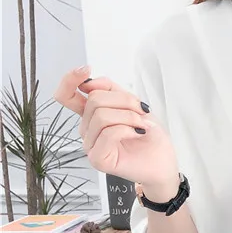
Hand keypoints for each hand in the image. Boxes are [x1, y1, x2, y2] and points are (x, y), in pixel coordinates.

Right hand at [53, 65, 179, 199]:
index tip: (86, 69)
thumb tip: (90, 82)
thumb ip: (111, 90)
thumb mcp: (133, 104)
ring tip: (142, 125)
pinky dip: (127, 129)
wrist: (164, 162)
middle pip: (94, 100)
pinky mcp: (98, 159)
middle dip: (124, 101)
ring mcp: (91, 145)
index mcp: (92, 115)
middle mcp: (88, 129)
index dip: (70, 79)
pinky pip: (108, 133)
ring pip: (101, 115)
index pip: (67, 95)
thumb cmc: (150, 136)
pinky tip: (138, 134)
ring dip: (129, 116)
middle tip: (142, 111)